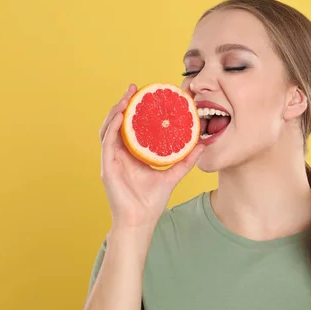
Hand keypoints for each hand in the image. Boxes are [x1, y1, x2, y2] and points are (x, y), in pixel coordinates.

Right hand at [99, 84, 204, 229]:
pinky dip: (113, 128)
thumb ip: (186, 159)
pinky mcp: (107, 167)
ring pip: (108, 129)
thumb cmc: (152, 202)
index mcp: (131, 154)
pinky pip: (107, 143)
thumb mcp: (173, 175)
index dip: (134, 109)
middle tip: (133, 88)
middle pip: (117, 123)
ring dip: (115, 112)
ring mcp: (111, 160)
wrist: (141, 222)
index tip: (143, 93)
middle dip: (123, 103)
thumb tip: (203, 144)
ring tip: (126, 98)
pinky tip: (121, 117)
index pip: (130, 126)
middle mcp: (119, 155)